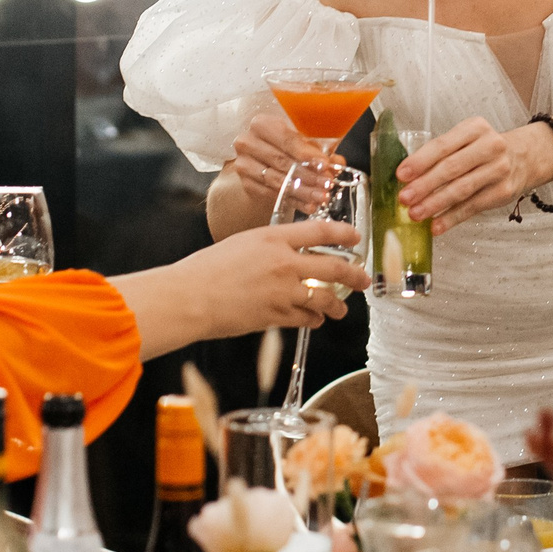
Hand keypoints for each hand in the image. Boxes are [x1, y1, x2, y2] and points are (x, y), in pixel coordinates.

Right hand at [193, 218, 372, 336]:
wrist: (190, 297)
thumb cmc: (206, 269)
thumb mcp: (241, 243)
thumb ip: (269, 246)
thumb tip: (289, 255)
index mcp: (273, 237)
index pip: (320, 231)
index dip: (344, 234)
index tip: (356, 238)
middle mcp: (284, 262)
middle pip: (333, 267)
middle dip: (354, 275)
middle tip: (363, 280)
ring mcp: (283, 290)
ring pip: (324, 298)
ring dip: (337, 305)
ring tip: (341, 310)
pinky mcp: (276, 315)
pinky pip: (306, 318)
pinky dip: (314, 320)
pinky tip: (315, 320)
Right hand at [227, 102, 339, 210]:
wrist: (261, 158)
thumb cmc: (285, 145)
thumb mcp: (303, 141)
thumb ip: (321, 150)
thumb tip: (338, 163)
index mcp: (262, 124)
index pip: (286, 139)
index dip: (307, 153)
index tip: (324, 165)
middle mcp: (248, 142)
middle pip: (282, 161)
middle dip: (308, 175)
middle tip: (327, 184)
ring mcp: (245, 165)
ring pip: (277, 181)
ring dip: (302, 191)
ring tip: (321, 197)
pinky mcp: (247, 184)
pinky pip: (272, 196)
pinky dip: (293, 201)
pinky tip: (309, 205)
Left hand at [398, 117, 552, 232]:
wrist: (524, 157)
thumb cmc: (485, 150)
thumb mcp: (467, 140)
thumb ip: (442, 154)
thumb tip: (408, 179)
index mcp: (474, 128)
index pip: (443, 145)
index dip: (420, 161)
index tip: (402, 174)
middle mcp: (490, 146)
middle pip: (452, 168)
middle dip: (425, 185)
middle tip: (405, 198)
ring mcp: (498, 170)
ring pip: (461, 189)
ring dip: (435, 204)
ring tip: (416, 214)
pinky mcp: (503, 192)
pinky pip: (472, 207)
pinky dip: (452, 218)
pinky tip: (436, 225)